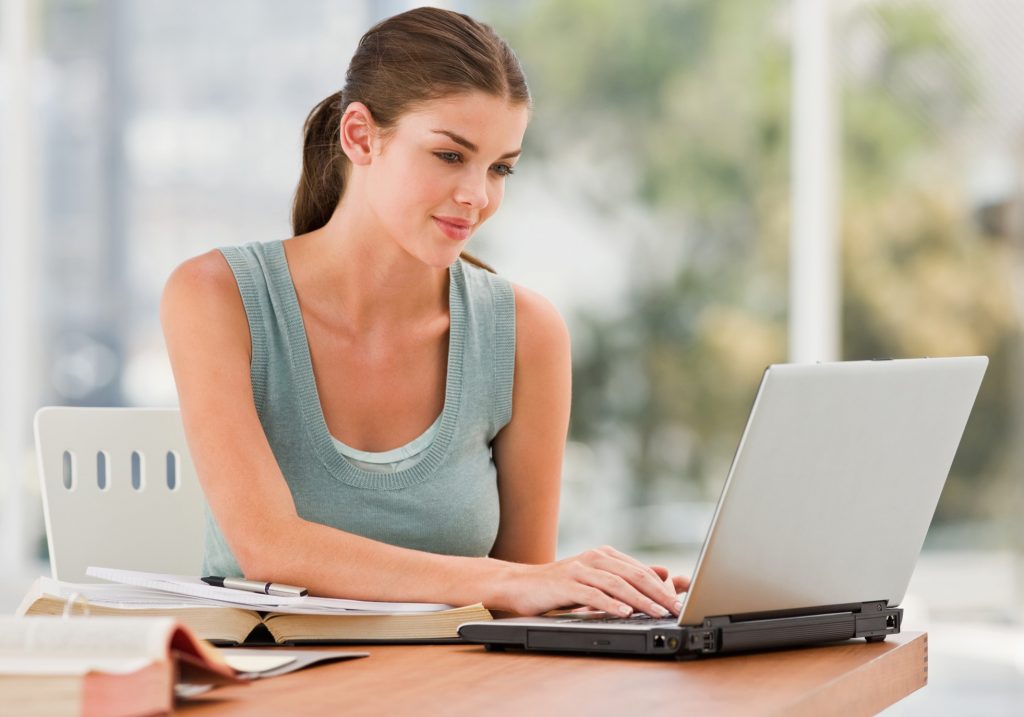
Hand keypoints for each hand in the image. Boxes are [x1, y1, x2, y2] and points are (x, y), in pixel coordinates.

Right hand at [493, 545, 690, 617]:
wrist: (521, 585)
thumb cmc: (560, 586)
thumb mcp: (597, 580)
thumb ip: (627, 577)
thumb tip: (663, 573)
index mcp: (605, 555)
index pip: (641, 570)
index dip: (663, 587)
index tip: (681, 602)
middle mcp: (595, 558)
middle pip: (634, 575)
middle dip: (659, 593)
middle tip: (676, 609)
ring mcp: (580, 569)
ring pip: (617, 584)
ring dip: (641, 600)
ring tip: (657, 613)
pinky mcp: (567, 584)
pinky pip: (594, 594)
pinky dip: (612, 604)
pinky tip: (625, 613)